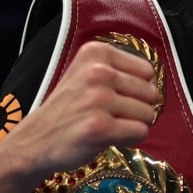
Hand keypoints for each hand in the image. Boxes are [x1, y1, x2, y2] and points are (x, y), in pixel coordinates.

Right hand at [0, 41, 160, 179]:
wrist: (36, 139)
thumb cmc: (69, 108)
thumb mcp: (87, 74)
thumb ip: (120, 72)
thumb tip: (157, 87)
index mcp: (96, 53)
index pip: (147, 70)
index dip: (139, 88)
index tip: (119, 96)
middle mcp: (97, 72)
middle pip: (150, 93)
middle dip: (139, 108)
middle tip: (113, 115)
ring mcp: (98, 99)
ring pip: (148, 114)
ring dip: (134, 125)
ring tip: (109, 126)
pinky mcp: (100, 127)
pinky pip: (140, 132)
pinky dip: (131, 139)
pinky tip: (110, 137)